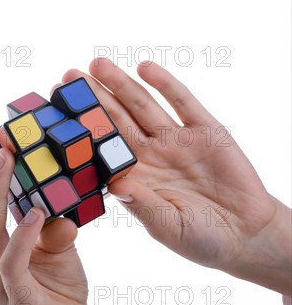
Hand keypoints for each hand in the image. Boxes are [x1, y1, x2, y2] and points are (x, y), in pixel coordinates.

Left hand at [60, 58, 290, 296]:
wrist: (248, 235)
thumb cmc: (201, 239)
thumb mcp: (168, 226)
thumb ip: (143, 206)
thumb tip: (115, 186)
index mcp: (133, 177)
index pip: (100, 149)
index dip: (80, 131)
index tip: (57, 113)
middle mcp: (149, 153)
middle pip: (115, 120)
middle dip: (92, 99)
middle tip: (67, 78)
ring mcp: (175, 139)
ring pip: (142, 105)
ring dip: (120, 84)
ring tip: (96, 65)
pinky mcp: (205, 130)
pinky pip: (182, 103)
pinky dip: (164, 84)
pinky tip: (145, 69)